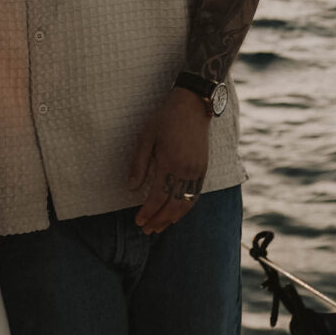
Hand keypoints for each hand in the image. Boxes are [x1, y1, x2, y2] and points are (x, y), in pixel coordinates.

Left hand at [129, 87, 210, 233]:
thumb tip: (131, 188)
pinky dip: (184, 209)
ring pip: (186, 204)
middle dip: (158, 220)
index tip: (138, 221)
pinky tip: (175, 214)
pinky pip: (195, 196)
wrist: (193, 104)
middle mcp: (187, 171)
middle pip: (173, 206)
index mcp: (170, 162)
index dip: (147, 212)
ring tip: (159, 227)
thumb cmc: (166, 118)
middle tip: (146, 229)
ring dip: (172, 219)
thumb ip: (139, 164)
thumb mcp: (146, 137)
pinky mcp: (203, 169)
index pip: (158, 197)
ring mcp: (198, 171)